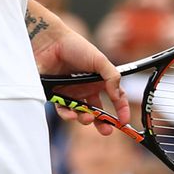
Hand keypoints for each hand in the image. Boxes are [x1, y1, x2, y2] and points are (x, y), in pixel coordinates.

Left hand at [31, 14, 130, 135]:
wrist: (50, 42)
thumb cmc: (76, 47)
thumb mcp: (100, 60)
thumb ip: (112, 77)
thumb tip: (118, 96)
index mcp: (99, 80)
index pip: (115, 98)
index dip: (121, 109)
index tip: (124, 121)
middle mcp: (86, 89)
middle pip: (97, 111)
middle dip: (103, 123)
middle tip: (107, 131)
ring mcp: (71, 93)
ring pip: (81, 113)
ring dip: (86, 119)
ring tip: (88, 119)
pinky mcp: (55, 96)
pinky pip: (63, 110)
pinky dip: (68, 115)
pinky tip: (72, 115)